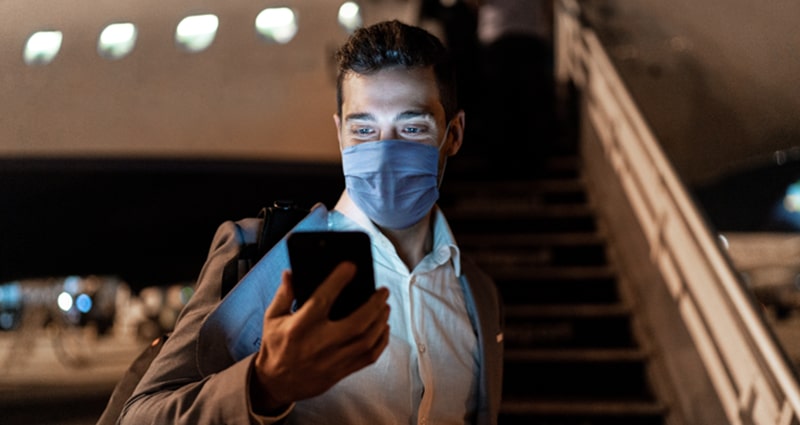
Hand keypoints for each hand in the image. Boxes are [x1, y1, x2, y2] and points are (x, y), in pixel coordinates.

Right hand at [250, 261, 390, 412]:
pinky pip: (368, 357)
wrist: (276, 383)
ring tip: (385, 306)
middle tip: (383, 291)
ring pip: (366, 340)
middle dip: (374, 304)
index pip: (322, 300)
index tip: (350, 267)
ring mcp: (332, 360)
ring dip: (381, 321)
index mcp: (300, 327)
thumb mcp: (272, 318)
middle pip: (356, 323)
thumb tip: (290, 273)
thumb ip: (284, 295)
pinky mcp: (341, 372)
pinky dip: (381, 342)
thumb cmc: (275, 346)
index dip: (338, 281)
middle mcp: (319, 344)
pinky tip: (384, 328)